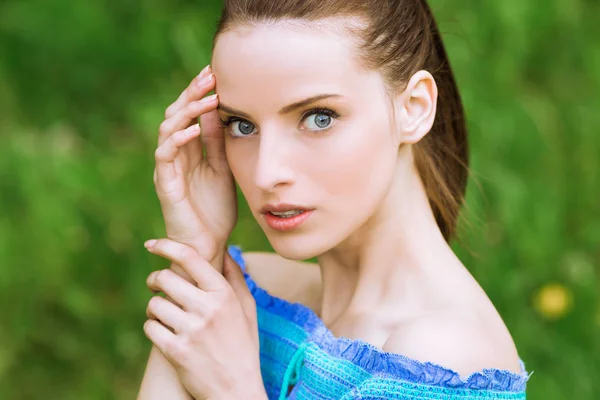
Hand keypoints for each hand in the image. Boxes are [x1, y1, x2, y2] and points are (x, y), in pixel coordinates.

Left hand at [143, 238, 266, 399]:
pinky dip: (153, 327)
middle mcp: (208, 309)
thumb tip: (226, 250)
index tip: (152, 244)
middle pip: (165, 278)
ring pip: (154, 303)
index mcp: (224, 294)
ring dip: (154, 307)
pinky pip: (150, 327)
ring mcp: (191, 330)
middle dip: (155, 280)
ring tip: (163, 314)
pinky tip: (164, 332)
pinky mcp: (175, 351)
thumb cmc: (243, 346)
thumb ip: (236, 278)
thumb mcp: (248, 310)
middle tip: (155, 285)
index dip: (166, 246)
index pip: (190, 258)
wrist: (236, 390)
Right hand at [154, 65, 235, 272]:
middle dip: (192, 93)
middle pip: (176, 115)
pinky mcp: (165, 185)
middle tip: (210, 75)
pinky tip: (193, 130)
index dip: (199, 93)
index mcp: (189, 151)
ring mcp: (168, 169)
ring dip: (186, 112)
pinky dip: (177, 140)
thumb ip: (216, 143)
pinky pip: (165, 156)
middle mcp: (175, 156)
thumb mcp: (222, 168)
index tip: (216, 74)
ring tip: (208, 98)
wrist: (209, 245)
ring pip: (167, 130)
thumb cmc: (214, 210)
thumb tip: (220, 113)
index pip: (190, 114)